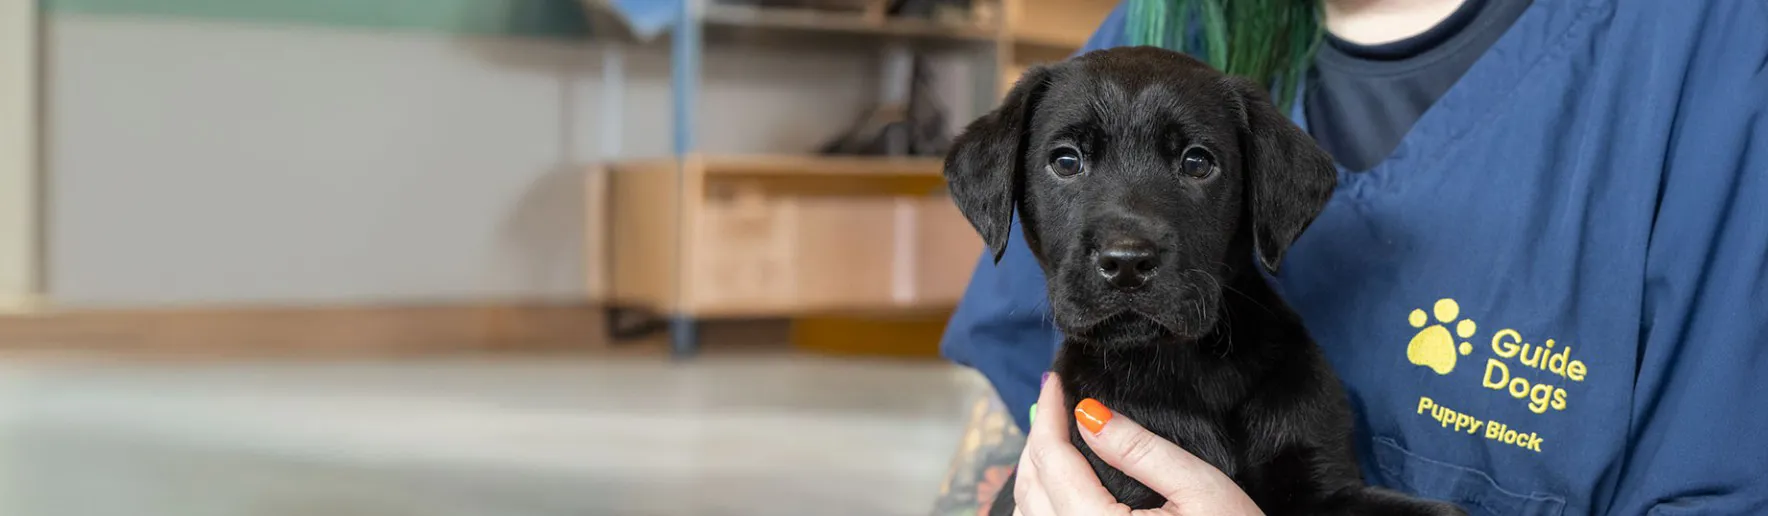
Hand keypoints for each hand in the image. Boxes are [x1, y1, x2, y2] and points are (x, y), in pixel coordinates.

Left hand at [1013, 374, 1263, 515]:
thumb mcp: (1199, 489)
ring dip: (1034, 473)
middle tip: (1052, 403)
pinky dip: (1042, 504)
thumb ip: (1139, 450)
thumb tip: (1088, 415)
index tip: (1054, 380)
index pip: (1051, 459)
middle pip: (1031, 487)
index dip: (1049, 413)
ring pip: (1029, 514)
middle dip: (1037, 439)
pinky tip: (1058, 485)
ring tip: (1053, 438)